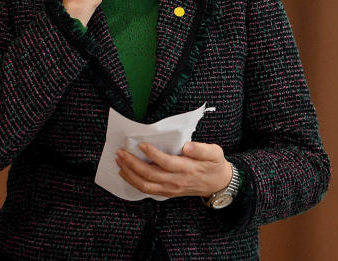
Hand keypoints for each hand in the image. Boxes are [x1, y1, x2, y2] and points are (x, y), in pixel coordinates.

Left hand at [115, 141, 232, 198]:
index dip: (152, 154)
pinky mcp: (167, 192)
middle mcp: (177, 181)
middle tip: (121, 152)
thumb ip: (201, 149)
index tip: (141, 144)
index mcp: (187, 169)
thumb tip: (188, 146)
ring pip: (145, 185)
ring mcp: (171, 189)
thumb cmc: (214, 165)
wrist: (218, 184)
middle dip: (132, 163)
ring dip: (129, 173)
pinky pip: (147, 190)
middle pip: (150, 174)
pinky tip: (125, 173)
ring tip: (119, 161)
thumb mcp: (215, 153)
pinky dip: (133, 182)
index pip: (166, 162)